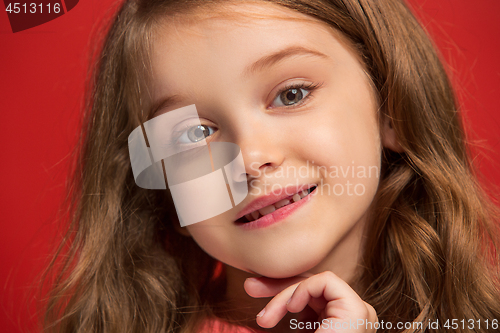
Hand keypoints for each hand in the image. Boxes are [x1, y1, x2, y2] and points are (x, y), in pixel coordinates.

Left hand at [244, 271, 377, 331]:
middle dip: (277, 287)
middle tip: (248, 288)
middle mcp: (353, 318)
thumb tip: (254, 297)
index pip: (311, 297)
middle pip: (313, 288)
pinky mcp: (357, 311)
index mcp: (340, 325)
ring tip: (266, 319)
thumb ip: (282, 317)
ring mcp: (360, 314)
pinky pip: (327, 281)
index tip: (251, 291)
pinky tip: (292, 307)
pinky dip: (304, 289)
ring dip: (284, 295)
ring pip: (315, 283)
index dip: (281, 292)